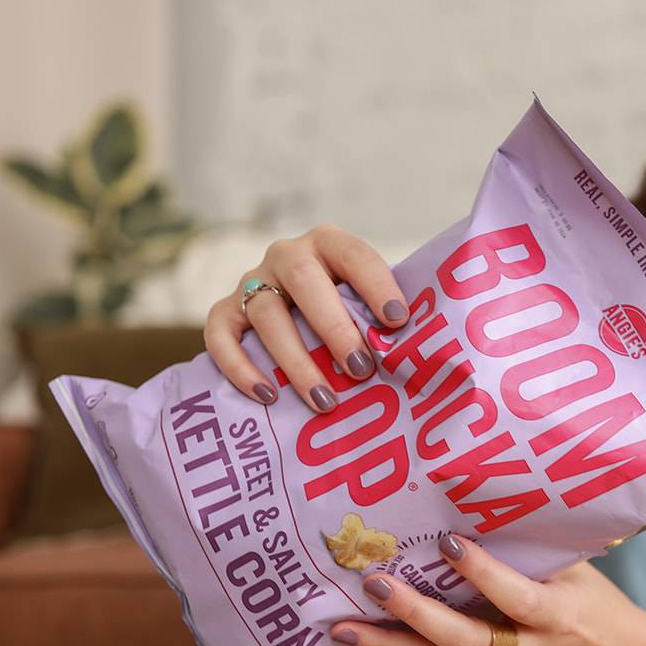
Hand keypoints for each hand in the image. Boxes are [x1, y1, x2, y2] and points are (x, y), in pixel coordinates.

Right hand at [205, 224, 410, 409]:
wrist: (293, 313)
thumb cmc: (347, 311)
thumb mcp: (367, 302)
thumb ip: (385, 316)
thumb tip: (424, 351)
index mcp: (330, 244)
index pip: (355, 255)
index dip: (377, 285)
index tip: (398, 321)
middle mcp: (287, 256)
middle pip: (304, 281)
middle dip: (334, 328)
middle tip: (360, 370)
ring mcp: (252, 282)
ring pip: (265, 313)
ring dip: (295, 360)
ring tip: (325, 401)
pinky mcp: (226, 311)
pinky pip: (221, 335)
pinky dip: (240, 367)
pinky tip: (268, 396)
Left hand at [333, 532, 645, 645]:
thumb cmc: (602, 610)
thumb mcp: (580, 574)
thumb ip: (534, 554)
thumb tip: (478, 515)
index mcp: (557, 617)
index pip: (516, 597)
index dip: (483, 573)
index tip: (447, 542)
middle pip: (465, 641)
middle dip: (415, 617)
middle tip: (373, 586)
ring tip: (341, 631)